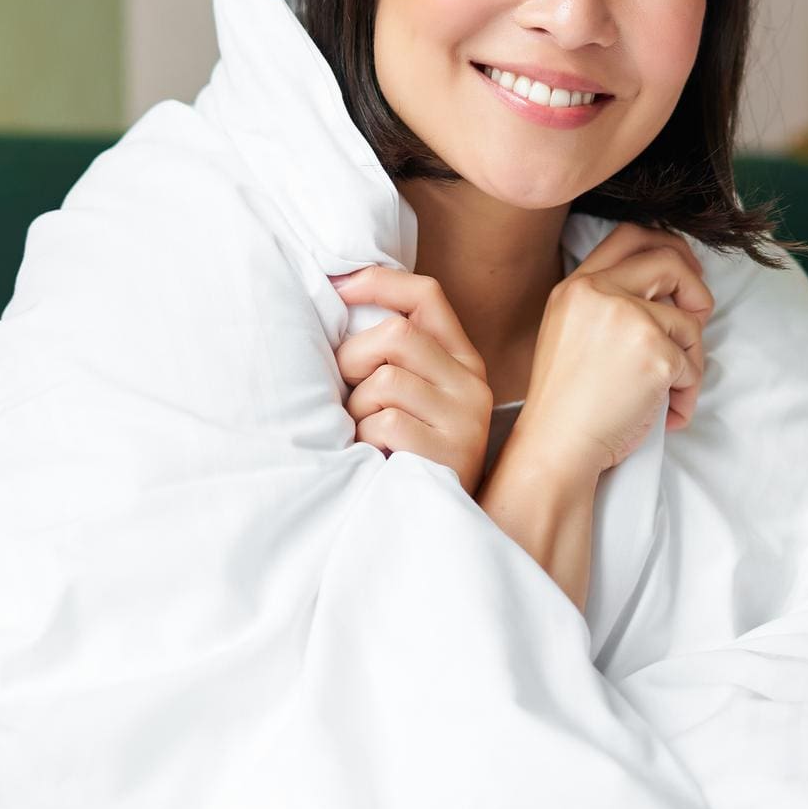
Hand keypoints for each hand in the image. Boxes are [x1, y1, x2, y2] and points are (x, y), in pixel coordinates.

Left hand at [330, 266, 494, 495]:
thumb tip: (338, 297)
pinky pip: (384, 424)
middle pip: (396, 334)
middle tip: (347, 394)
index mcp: (461, 360)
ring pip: (385, 381)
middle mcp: (471, 384)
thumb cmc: (406, 452)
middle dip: (353, 360)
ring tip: (365, 433)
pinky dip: (365, 441)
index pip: (426, 296)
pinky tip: (375, 457)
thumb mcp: (409, 397)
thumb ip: (394, 356)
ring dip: (358, 410)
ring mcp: (465, 419)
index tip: (336, 288)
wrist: (437, 525)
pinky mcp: (452, 453)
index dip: (378, 282)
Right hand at [512, 222, 712, 483]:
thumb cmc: (567, 404)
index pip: (629, 236)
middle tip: (698, 319)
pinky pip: (693, 366)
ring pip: (689, 321)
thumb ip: (610, 305)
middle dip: (695, 289)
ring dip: (691, 361)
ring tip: (669, 394)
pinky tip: (666, 415)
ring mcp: (629, 319)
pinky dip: (687, 395)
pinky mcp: (655, 353)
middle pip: (669, 260)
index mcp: (576, 287)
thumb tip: (675, 296)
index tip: (684, 271)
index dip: (666, 246)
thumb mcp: (572, 334)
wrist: (556, 447)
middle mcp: (599, 293)